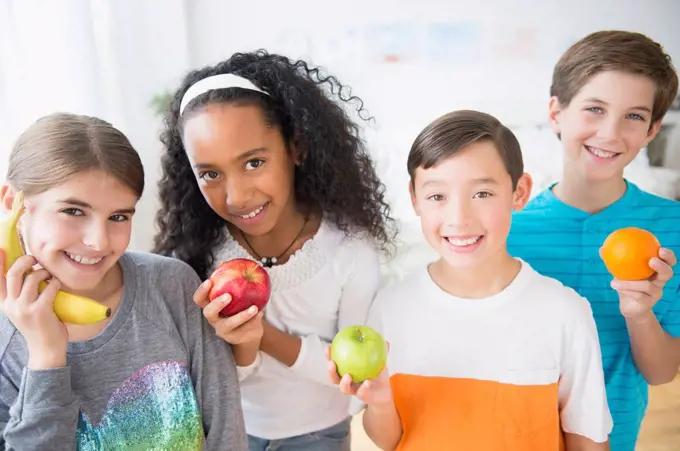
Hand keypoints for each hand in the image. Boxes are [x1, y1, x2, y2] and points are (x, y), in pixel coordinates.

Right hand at [0, 251, 67, 368]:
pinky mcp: (40, 311)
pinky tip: (57, 286)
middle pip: (13, 274)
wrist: (46, 348)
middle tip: (34, 260)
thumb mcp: (23, 310)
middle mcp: (11, 305)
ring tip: (49, 277)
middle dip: (25, 261)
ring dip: (44, 273)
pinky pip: (49, 287)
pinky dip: (55, 283)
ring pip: (32, 278)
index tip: (0, 249)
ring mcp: (24, 309)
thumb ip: (22, 294)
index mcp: (5, 304)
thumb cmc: (39, 325)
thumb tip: (29, 271)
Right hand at [193, 278, 263, 345]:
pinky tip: (260, 313)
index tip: (210, 281)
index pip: (199, 299)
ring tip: (254, 307)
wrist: (249, 331)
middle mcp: (213, 319)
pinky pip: (244, 329)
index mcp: (210, 306)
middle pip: (208, 313)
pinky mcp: (235, 337)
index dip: (201, 291)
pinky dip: (253, 320)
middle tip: (228, 296)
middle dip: (217, 304)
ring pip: (229, 324)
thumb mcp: (236, 294)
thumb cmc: (239, 307)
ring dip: (242, 315)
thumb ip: (231, 280)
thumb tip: (226, 262)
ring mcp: (223, 330)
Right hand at [325, 342, 392, 406]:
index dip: (329, 356)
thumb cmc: (378, 375)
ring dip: (343, 382)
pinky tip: (367, 382)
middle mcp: (347, 381)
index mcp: (347, 370)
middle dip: (330, 371)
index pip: (335, 362)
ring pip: (343, 388)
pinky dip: (364, 388)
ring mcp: (353, 390)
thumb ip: (381, 351)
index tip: (328, 347)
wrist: (384, 392)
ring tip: (347, 376)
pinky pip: (361, 393)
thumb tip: (385, 341)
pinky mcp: (361, 396)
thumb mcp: (379, 361)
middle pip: (334, 377)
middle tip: (331, 363)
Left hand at [608, 248, 675, 320]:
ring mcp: (655, 293)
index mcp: (656, 271)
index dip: (668, 256)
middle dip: (662, 266)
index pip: (668, 261)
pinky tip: (615, 285)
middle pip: (668, 273)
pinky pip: (638, 295)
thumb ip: (614, 260)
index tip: (660, 249)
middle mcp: (659, 281)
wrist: (629, 306)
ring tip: (615, 280)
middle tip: (651, 261)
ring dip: (630, 283)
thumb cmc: (627, 285)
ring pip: (648, 286)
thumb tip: (601, 248)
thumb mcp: (621, 272)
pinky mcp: (648, 303)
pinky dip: (626, 289)